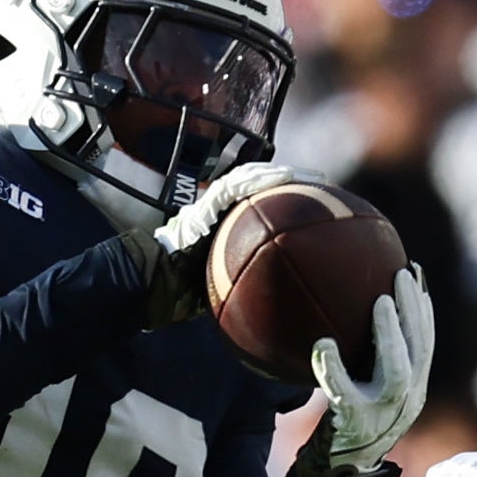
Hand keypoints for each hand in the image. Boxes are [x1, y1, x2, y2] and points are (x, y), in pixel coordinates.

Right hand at [136, 159, 301, 323]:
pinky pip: (234, 188)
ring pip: (248, 178)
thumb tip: (277, 303)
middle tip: (317, 178)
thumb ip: (245, 281)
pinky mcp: (206, 205)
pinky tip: (281, 177)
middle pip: (257, 183)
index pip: (257, 199)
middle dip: (288, 178)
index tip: (311, 194)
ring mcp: (211, 204)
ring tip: (305, 173)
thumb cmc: (185, 290)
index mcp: (225, 222)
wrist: (158, 281)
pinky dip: (257, 181)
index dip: (282, 193)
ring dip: (277, 174)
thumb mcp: (224, 284)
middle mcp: (219, 208)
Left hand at [313, 266, 433, 476]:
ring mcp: (383, 415)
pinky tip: (322, 345)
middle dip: (414, 310)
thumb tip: (359, 305)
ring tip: (380, 301)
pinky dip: (332, 368)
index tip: (416, 274)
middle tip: (401, 275)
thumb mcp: (372, 386)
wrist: (342, 470)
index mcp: (413, 388)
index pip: (426, 343)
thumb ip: (375, 356)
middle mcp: (407, 401)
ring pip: (396, 372)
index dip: (423, 309)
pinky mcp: (354, 424)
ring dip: (390, 334)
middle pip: (420, 350)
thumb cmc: (352, 419)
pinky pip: (344, 393)